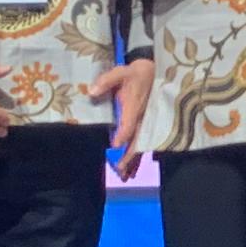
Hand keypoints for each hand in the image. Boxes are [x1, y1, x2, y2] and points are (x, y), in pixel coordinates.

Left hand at [90, 54, 154, 179]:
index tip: (115, 145)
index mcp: (134, 106)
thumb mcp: (121, 72)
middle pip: (137, 140)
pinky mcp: (147, 124)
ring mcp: (146, 122)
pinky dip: (139, 156)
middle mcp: (142, 117)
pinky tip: (134, 168)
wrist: (154, 71)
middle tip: (121, 170)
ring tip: (127, 175)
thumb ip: (106, 81)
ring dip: (134, 160)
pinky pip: (144, 142)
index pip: (129, 123)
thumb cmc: (135, 72)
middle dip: (129, 156)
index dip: (123, 134)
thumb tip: (92, 91)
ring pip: (141, 144)